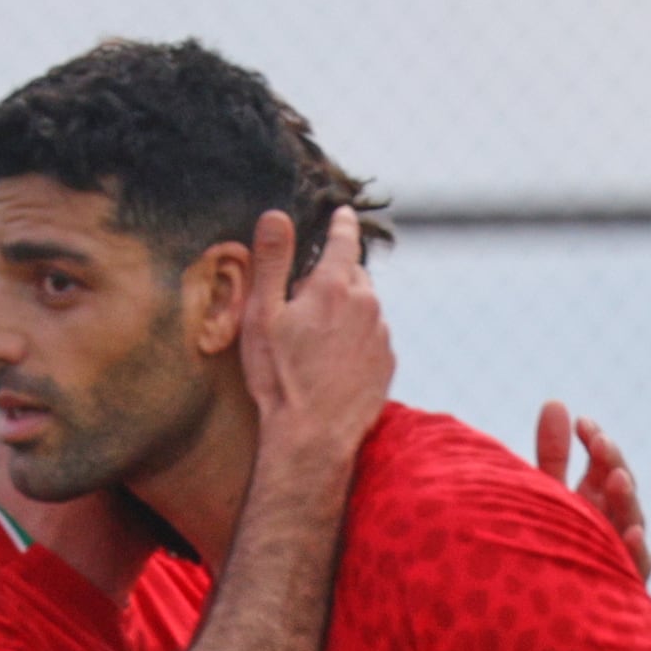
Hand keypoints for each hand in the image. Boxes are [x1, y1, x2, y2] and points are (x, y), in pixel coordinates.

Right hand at [238, 206, 391, 461]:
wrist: (313, 438)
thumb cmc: (280, 377)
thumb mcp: (262, 315)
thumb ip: (272, 261)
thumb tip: (276, 215)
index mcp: (334, 286)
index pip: (344, 239)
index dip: (341, 223)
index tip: (343, 213)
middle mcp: (367, 304)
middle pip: (354, 274)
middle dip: (335, 277)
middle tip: (306, 303)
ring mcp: (381, 335)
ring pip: (366, 307)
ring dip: (347, 311)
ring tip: (317, 340)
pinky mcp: (388, 363)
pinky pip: (373, 337)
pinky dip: (357, 339)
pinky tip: (333, 362)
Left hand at [535, 402, 650, 582]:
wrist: (538, 623)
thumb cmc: (542, 557)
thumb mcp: (545, 499)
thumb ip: (552, 455)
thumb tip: (556, 401)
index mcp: (593, 501)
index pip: (604, 465)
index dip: (597, 444)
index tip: (583, 425)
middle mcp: (611, 525)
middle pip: (622, 488)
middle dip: (613, 463)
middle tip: (598, 443)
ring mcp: (620, 556)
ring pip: (633, 523)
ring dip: (627, 498)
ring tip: (616, 477)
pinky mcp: (623, 588)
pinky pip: (635, 569)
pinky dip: (635, 552)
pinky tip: (630, 535)